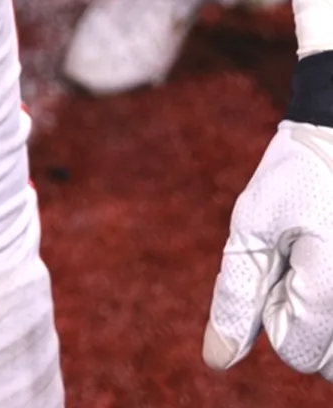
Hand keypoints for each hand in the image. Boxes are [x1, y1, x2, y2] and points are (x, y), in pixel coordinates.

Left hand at [204, 120, 332, 377]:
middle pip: (325, 364)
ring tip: (323, 263)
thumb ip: (238, 295)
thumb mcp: (253, 225)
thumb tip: (216, 360)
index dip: (275, 307)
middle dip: (306, 322)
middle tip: (306, 258)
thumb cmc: (297, 174)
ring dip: (326, 322)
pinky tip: (330, 262)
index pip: (293, 351)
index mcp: (332, 288)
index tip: (283, 258)